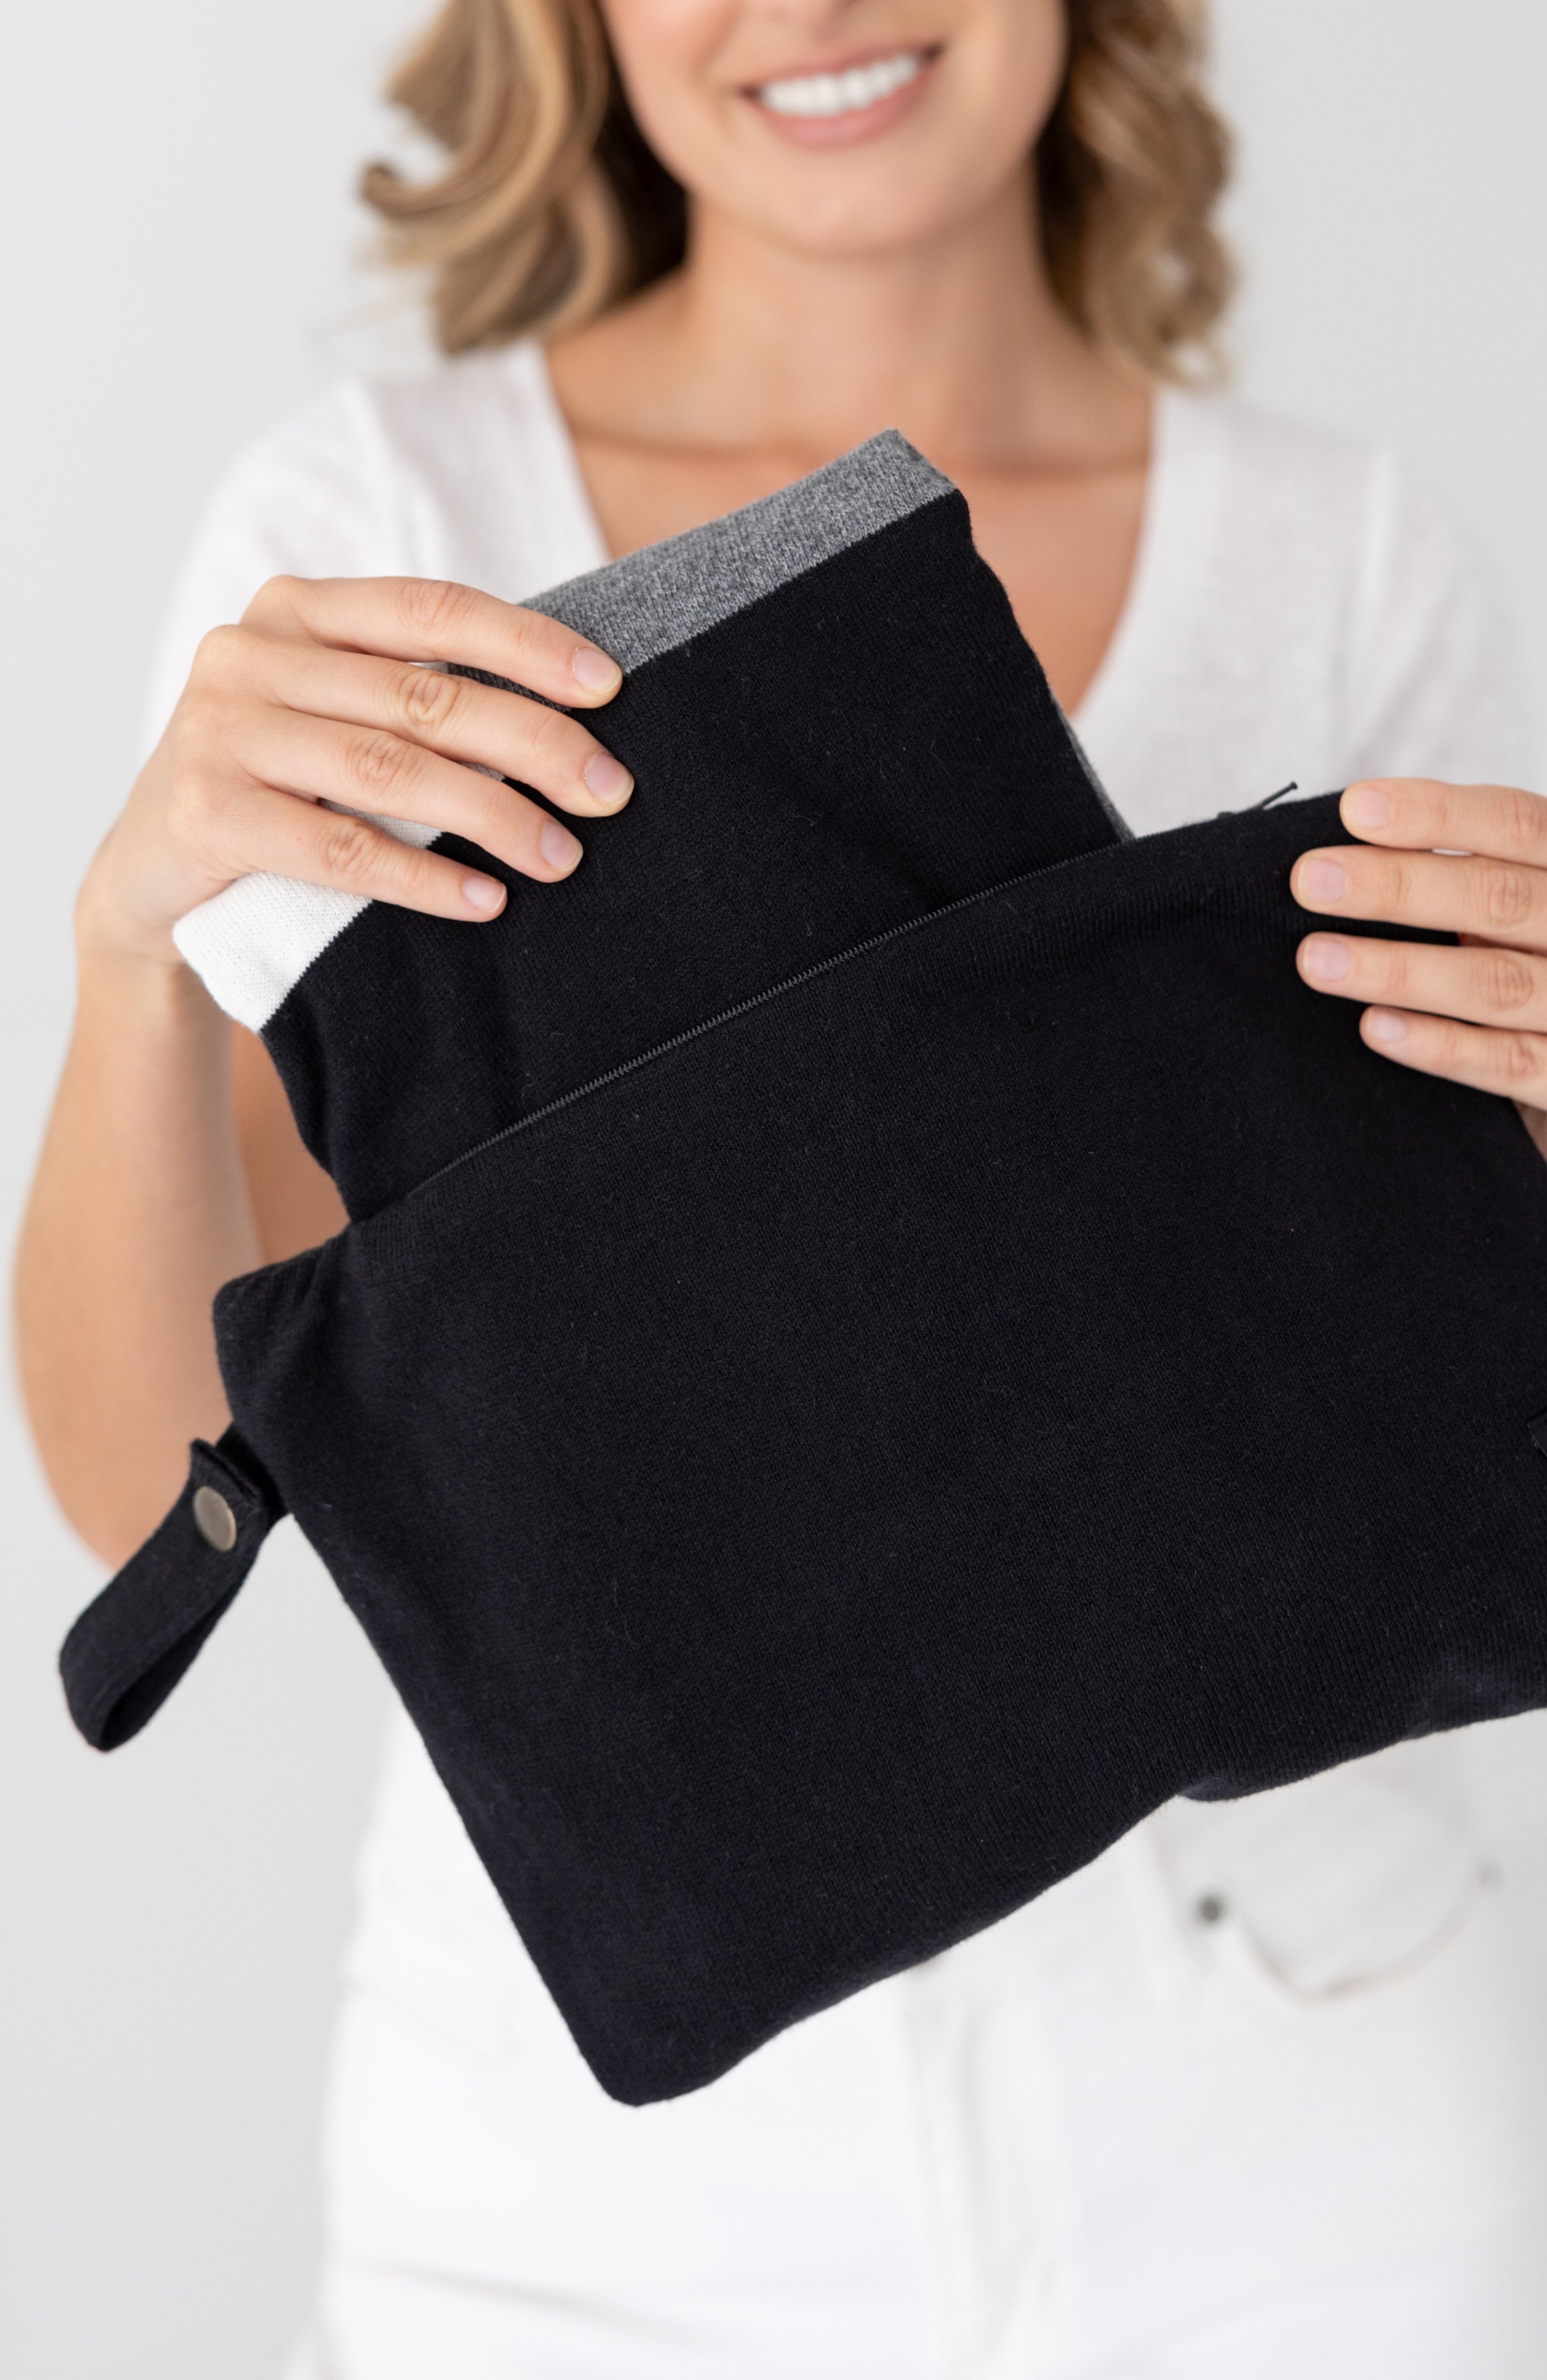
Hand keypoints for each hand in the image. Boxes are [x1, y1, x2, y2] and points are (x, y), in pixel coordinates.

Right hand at [79, 576, 632, 968]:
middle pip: (424, 696)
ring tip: (561, 855)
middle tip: (608, 790)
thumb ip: (412, 693)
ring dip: (493, 817)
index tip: (607, 685)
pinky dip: (424, 876)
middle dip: (534, 744)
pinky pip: (340, 848)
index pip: (430, 609)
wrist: (152, 875)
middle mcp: (249, 654)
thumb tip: (567, 717)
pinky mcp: (208, 811)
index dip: (525, 645)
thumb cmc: (277, 789)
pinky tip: (484, 899)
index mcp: (294, 611)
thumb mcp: (332, 716)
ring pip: (389, 771)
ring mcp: (220, 730)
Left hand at [1291, 778, 1546, 1149]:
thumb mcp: (1515, 901)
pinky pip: (1505, 1062)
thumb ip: (1461, 876)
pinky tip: (1375, 1027)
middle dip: (1398, 887)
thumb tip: (1344, 860)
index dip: (1438, 814)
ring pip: (1493, 983)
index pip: (1515, 824)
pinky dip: (1439, 1045)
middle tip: (1311, 881)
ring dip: (1399, 969)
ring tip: (1316, 958)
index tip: (1356, 809)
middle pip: (1498, 899)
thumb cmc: (1533, 954)